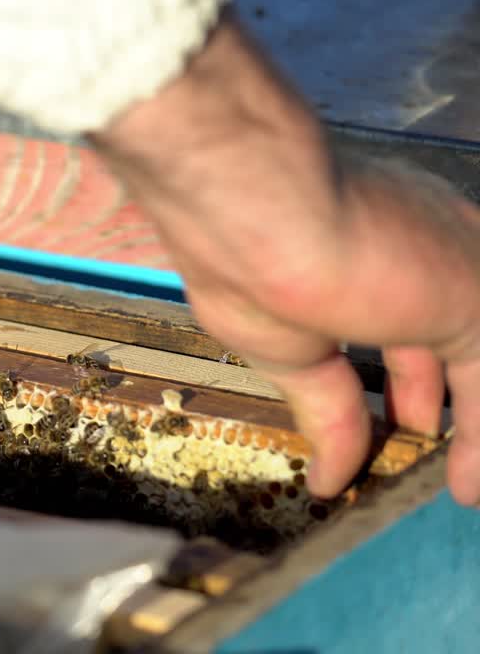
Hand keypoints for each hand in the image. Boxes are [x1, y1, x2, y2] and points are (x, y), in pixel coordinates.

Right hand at [93, 13, 479, 505]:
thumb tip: (329, 476)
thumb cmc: (246, 260)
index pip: (407, 322)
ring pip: (477, 359)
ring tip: (465, 481)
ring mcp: (453, 268)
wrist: (256, 219)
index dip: (408, 379)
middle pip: (453, 339)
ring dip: (472, 422)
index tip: (398, 424)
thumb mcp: (285, 351)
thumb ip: (326, 407)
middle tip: (425, 447)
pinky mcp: (475, 295)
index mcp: (369, 243)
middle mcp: (423, 248)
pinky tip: (467, 483)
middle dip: (442, 397)